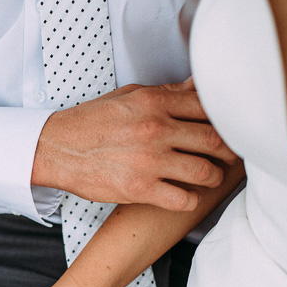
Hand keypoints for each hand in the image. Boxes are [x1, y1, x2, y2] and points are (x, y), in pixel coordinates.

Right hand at [32, 81, 236, 211]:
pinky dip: (191, 200)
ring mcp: (148, 161)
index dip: (225, 120)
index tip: (229, 128)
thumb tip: (198, 86)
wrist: (57, 148)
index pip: (208, 107)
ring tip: (210, 177)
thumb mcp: (130, 96)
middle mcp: (155, 130)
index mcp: (155, 103)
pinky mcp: (139, 189)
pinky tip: (188, 195)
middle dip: (229, 151)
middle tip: (229, 157)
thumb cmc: (92, 122)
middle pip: (214, 140)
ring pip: (204, 172)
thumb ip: (167, 93)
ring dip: (213, 177)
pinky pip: (182, 199)